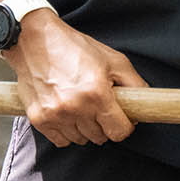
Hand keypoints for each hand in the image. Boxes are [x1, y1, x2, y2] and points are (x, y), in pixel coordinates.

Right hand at [7, 11, 143, 145]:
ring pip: (81, 140)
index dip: (125, 126)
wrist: (34, 40)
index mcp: (97, 94)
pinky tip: (67, 113)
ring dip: (85, 128)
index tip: (121, 118)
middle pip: (101, 137)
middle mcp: (75, 108)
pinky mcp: (39, 119)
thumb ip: (134, 83)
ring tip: (81, 106)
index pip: (119, 132)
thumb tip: (145, 103)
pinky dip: (66, 132)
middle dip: (104, 124)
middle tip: (98, 106)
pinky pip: (61, 141)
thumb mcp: (113, 59)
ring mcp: (55, 115)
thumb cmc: (74, 47)